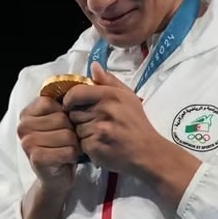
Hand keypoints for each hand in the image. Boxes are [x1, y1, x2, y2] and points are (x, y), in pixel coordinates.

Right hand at [17, 95, 81, 192]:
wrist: (57, 177)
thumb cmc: (62, 144)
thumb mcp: (65, 118)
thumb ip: (75, 95)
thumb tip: (96, 68)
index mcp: (28, 111)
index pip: (53, 101)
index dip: (66, 112)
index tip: (64, 123)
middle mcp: (23, 125)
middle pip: (61, 118)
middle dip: (72, 130)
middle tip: (67, 140)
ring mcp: (27, 142)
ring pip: (66, 135)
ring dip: (74, 144)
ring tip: (68, 149)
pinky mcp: (36, 158)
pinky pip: (67, 151)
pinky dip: (72, 156)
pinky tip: (67, 159)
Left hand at [62, 61, 163, 175]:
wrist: (148, 152)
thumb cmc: (137, 123)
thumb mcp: (128, 96)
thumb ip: (109, 80)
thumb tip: (93, 66)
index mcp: (110, 95)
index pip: (75, 93)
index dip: (70, 99)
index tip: (72, 104)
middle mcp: (103, 111)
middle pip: (73, 112)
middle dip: (79, 117)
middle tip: (95, 122)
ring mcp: (98, 129)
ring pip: (76, 129)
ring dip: (83, 133)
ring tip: (100, 134)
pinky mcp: (95, 147)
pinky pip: (80, 143)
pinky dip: (87, 146)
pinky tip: (100, 144)